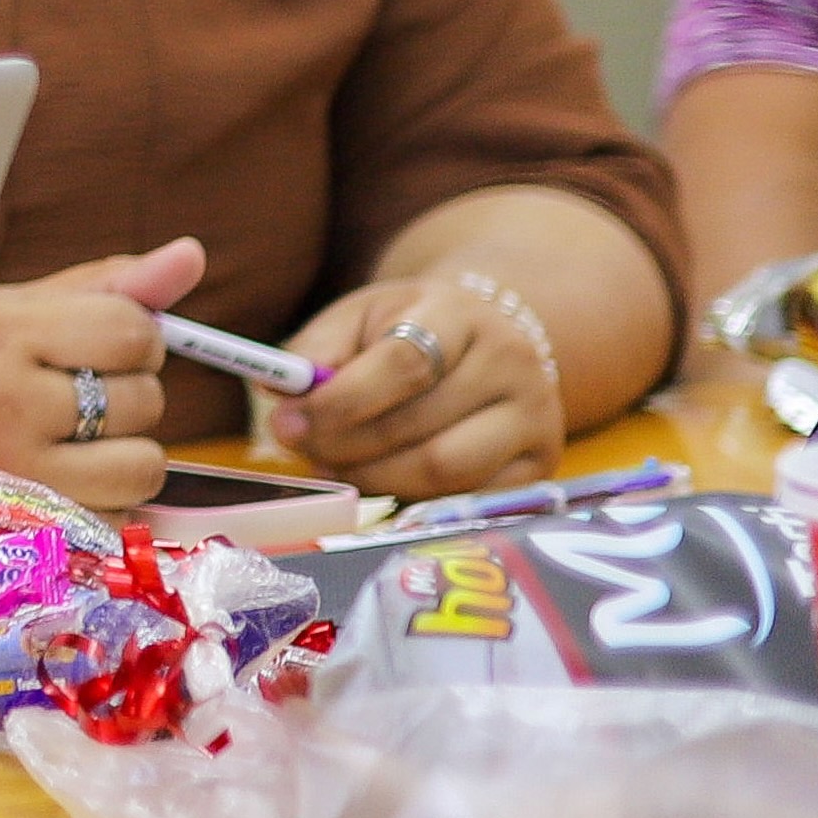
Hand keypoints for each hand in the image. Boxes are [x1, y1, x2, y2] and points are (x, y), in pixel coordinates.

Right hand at [0, 240, 201, 509]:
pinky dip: (100, 505)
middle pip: (145, 400)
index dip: (132, 339)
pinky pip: (116, 520)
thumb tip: (190, 257)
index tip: (94, 348)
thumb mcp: (8, 310)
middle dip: (124, 396)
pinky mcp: (23, 528)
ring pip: (143, 466)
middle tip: (68, 397)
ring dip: (123, 456)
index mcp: (0, 334)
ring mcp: (13, 471)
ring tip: (72, 444)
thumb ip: (104, 287)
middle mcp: (4, 402)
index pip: (132, 333)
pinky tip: (57, 484)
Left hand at [275, 268, 564, 499]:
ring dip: (372, 479)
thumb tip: (279, 391)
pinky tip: (376, 483)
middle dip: (344, 446)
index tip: (286, 422)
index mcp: (462, 316)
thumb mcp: (360, 318)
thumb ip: (315, 350)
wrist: (487, 339)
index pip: (405, 363)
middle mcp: (512, 365)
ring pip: (443, 471)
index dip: (340, 401)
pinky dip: (410, 500)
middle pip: (419, 426)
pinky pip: (465, 500)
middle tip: (301, 449)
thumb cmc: (409, 330)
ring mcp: (534, 418)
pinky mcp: (539, 465)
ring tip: (332, 465)